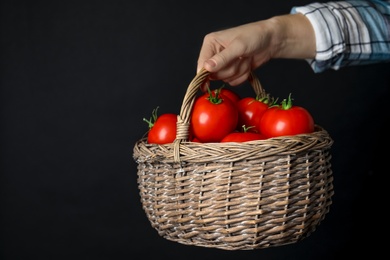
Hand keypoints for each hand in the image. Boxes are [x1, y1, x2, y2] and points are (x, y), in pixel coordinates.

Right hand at [196, 13, 315, 87]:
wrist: (271, 41)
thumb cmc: (254, 36)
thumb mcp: (238, 47)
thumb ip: (222, 59)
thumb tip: (206, 68)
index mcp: (211, 43)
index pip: (201, 63)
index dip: (203, 75)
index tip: (204, 86)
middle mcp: (214, 54)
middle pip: (213, 74)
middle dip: (229, 70)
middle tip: (239, 59)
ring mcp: (223, 64)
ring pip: (224, 79)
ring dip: (237, 72)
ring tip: (244, 59)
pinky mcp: (232, 71)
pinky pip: (232, 82)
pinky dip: (242, 76)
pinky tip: (247, 64)